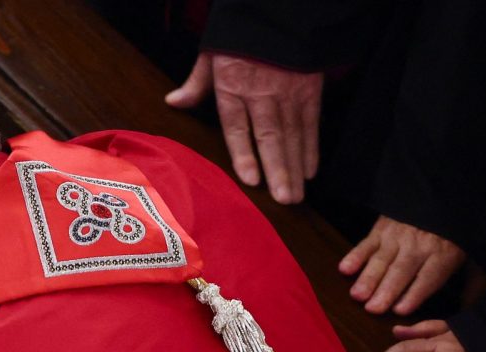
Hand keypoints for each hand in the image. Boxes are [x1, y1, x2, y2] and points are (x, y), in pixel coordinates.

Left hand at [166, 52, 321, 204]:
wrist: (280, 12)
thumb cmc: (240, 37)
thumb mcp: (212, 54)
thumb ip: (196, 83)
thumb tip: (173, 102)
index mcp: (233, 88)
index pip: (238, 128)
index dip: (245, 155)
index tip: (252, 180)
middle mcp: (262, 95)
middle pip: (271, 137)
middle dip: (278, 170)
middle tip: (284, 200)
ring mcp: (289, 94)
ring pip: (293, 135)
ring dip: (295, 167)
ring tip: (296, 195)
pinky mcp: (309, 91)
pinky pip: (311, 124)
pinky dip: (312, 148)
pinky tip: (310, 171)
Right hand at [339, 215, 464, 314]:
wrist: (440, 199)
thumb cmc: (453, 238)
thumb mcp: (472, 258)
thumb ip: (474, 284)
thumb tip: (470, 307)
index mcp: (443, 254)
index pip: (428, 277)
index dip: (414, 293)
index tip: (401, 310)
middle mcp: (419, 245)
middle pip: (402, 270)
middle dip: (387, 290)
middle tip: (373, 308)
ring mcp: (398, 236)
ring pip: (382, 259)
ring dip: (368, 277)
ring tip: (357, 295)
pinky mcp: (380, 230)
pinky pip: (366, 244)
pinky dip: (354, 256)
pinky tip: (345, 269)